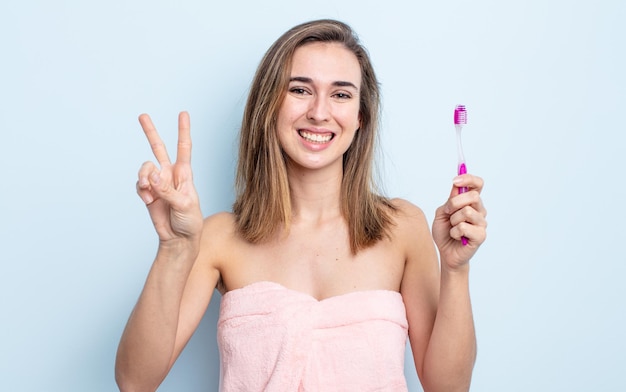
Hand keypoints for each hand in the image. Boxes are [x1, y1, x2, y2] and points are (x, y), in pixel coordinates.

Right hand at [136, 112, 202, 244]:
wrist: (179, 239)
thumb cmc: (189, 221)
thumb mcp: (184, 205)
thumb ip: (167, 190)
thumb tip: (152, 175)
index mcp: (184, 174)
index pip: (184, 148)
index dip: (183, 130)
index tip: (183, 113)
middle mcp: (170, 175)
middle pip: (159, 148)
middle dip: (150, 132)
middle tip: (142, 115)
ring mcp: (158, 183)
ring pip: (145, 169)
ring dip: (144, 178)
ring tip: (149, 192)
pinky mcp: (148, 193)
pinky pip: (140, 184)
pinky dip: (142, 191)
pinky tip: (149, 201)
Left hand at [432, 174, 486, 270]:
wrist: (446, 252)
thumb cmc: (445, 232)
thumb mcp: (442, 213)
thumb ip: (449, 200)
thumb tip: (457, 186)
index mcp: (471, 202)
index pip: (477, 184)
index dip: (468, 179)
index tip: (455, 181)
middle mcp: (479, 211)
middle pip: (473, 196)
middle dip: (454, 202)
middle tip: (447, 212)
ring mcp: (482, 223)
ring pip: (466, 211)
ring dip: (453, 220)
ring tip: (453, 227)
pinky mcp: (481, 236)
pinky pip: (464, 227)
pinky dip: (454, 232)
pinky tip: (456, 237)